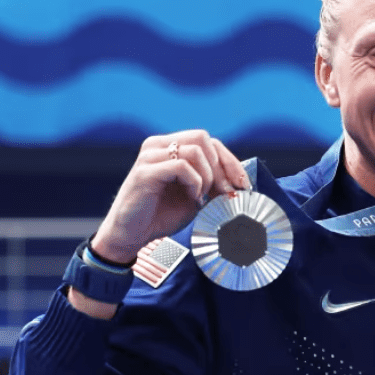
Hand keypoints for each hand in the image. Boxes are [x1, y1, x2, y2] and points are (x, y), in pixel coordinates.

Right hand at [91, 130, 250, 264]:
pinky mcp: (145, 171)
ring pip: (195, 150)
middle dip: (221, 167)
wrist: (131, 235)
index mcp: (170, 147)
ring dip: (207, 176)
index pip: (208, 141)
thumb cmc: (161, 216)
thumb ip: (212, 183)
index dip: (229, 161)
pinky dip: (194, 183)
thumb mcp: (195, 196)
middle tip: (225, 192)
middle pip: (203, 138)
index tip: (243, 184)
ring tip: (202, 197)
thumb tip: (239, 180)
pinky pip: (181, 166)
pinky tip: (192, 198)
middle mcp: (158, 145)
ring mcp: (150, 156)